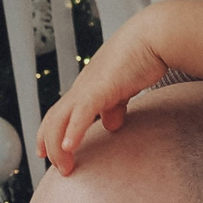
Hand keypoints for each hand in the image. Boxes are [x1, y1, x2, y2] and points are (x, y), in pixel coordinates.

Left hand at [39, 7, 175, 173]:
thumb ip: (115, 104)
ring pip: (60, 119)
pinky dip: (73, 131)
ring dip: (58, 145)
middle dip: (49, 144)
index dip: (52, 133)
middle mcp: (82, 87)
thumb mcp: (123, 86)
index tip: (50, 151)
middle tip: (53, 165)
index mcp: (87, 87)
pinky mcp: (101, 87)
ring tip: (64, 166)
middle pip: (53, 118)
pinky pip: (82, 112)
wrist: (154, 35)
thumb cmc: (142, 57)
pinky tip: (68, 146)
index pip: (61, 113)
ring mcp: (89, 87)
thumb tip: (111, 123)